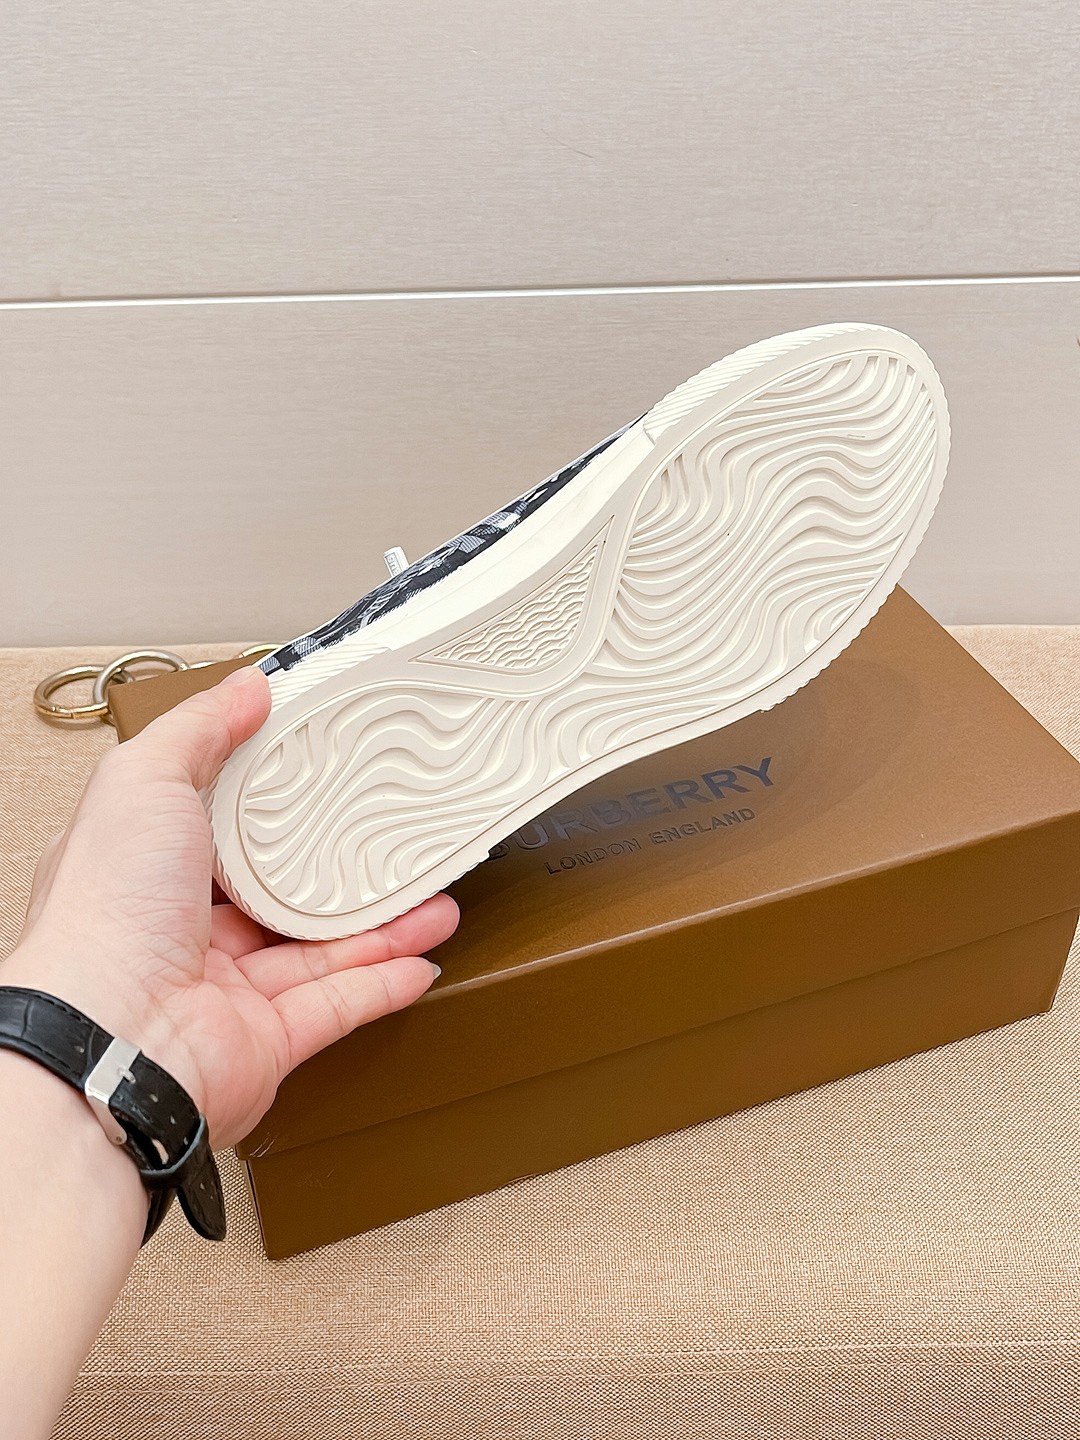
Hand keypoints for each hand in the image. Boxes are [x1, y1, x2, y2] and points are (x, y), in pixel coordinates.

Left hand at [1, 665, 457, 1147]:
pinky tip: (421, 961)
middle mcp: (185, 934)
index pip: (224, 829)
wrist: (108, 1040)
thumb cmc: (104, 916)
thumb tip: (245, 687)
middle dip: (344, 873)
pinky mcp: (266, 1043)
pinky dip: (384, 985)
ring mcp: (228, 992)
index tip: (329, 778)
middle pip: (283, 896)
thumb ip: (199, 729)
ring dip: (384, 927)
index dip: (275, 805)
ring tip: (433, 900)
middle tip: (393, 843)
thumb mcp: (143, 781)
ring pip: (323, 952)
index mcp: (151, 871)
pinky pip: (339, 1008)